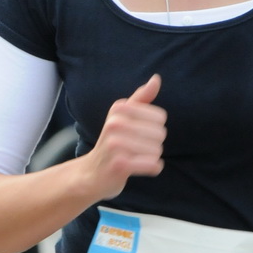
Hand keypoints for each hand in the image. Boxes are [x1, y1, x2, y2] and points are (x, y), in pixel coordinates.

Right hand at [82, 74, 166, 201]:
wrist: (92, 173)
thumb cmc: (112, 143)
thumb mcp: (123, 116)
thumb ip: (141, 98)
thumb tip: (156, 79)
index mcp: (119, 108)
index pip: (160, 117)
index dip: (154, 129)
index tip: (139, 135)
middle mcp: (115, 123)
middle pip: (160, 134)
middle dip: (153, 145)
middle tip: (136, 150)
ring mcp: (116, 144)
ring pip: (157, 150)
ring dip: (151, 158)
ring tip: (135, 159)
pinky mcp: (120, 164)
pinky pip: (152, 164)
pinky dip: (152, 169)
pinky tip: (140, 168)